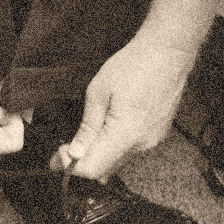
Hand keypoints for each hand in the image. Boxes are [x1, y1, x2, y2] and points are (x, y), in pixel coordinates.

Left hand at [50, 32, 195, 182]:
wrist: (167, 53)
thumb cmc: (133, 66)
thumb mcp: (98, 93)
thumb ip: (87, 128)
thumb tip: (75, 153)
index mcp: (125, 134)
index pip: (93, 168)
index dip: (70, 166)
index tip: (57, 156)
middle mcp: (141, 144)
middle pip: (104, 169)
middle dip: (80, 163)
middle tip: (63, 149)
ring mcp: (152, 141)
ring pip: (117, 161)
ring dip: (97, 156)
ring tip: (82, 138)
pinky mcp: (156, 135)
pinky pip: (129, 151)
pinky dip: (112, 148)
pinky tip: (104, 133)